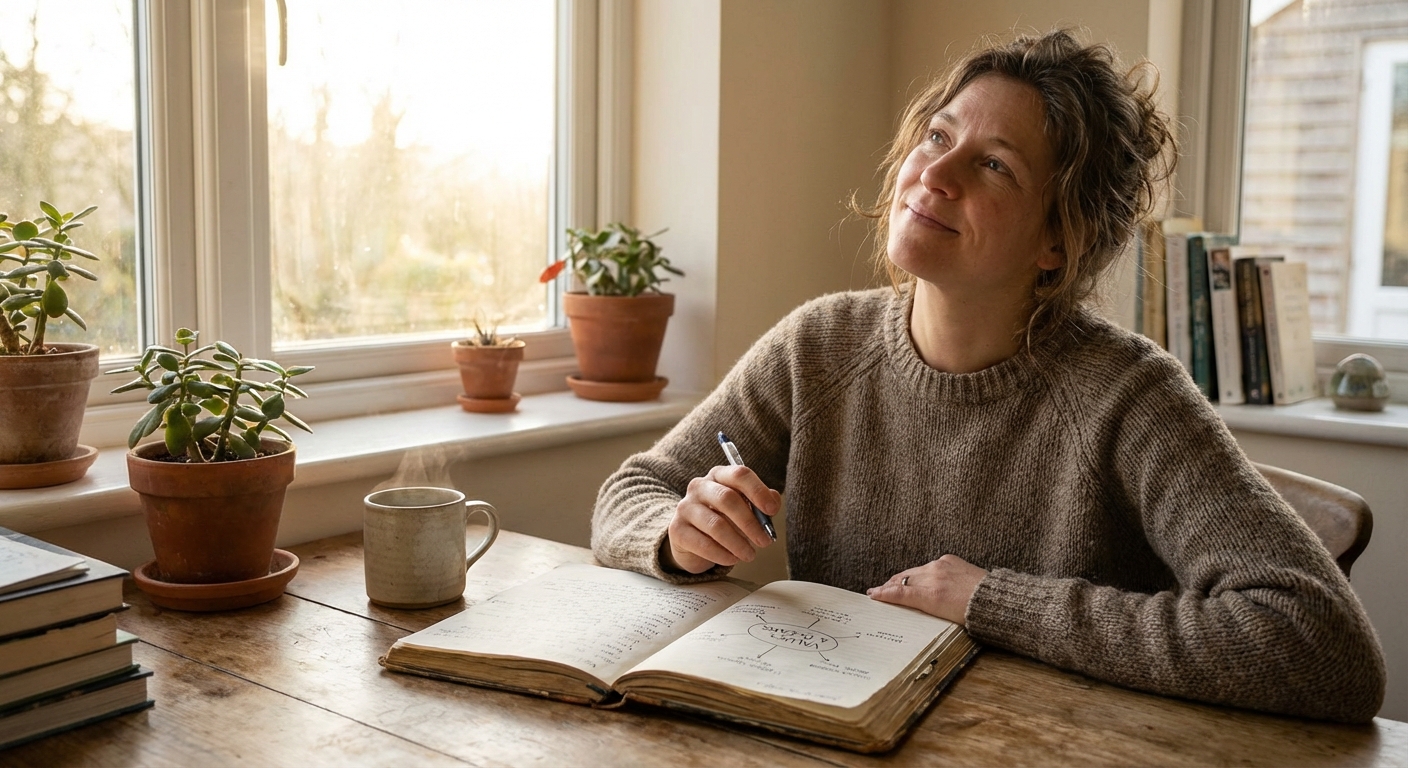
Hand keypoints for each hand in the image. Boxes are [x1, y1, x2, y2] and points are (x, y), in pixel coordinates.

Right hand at [663, 465, 781, 573]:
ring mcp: (685, 507)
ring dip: (738, 543)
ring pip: (716, 525)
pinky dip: (721, 554)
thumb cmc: (723, 519)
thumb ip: (761, 503)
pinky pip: (703, 544)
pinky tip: (732, 559)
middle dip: (750, 522)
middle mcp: (699, 486)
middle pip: (727, 499)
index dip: (758, 491)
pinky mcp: (677, 530)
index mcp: (719, 475)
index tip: (772, 510)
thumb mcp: (744, 508)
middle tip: (765, 541)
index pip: (739, 474)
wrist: (691, 540)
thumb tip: (773, 502)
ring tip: (749, 555)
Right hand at [866, 554, 987, 625]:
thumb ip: (922, 608)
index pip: (899, 593)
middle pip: (903, 580)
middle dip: (889, 585)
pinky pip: (929, 565)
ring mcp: (941, 566)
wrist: (994, 599)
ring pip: (914, 571)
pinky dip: (922, 572)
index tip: (873, 595)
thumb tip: (907, 604)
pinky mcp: (949, 559)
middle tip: (877, 590)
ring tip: (894, 584)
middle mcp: (933, 578)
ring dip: (904, 578)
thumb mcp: (943, 617)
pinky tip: (918, 577)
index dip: (883, 594)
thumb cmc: (972, 614)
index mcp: (931, 596)